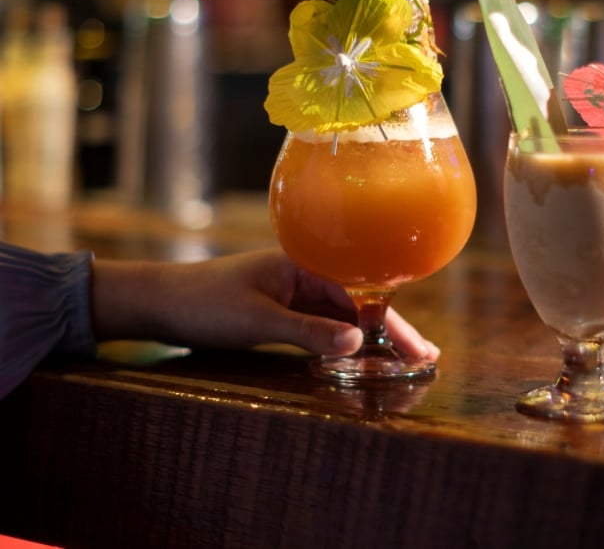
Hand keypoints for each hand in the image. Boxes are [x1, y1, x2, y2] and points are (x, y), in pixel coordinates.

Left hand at [91, 248, 438, 360]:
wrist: (161, 302)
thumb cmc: (207, 303)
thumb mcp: (260, 321)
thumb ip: (310, 332)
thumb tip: (359, 344)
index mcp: (305, 263)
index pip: (360, 294)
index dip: (390, 324)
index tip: (417, 349)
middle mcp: (305, 273)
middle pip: (358, 302)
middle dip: (391, 329)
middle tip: (426, 356)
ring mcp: (294, 291)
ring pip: (343, 313)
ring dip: (372, 336)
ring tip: (405, 357)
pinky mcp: (282, 308)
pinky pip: (323, 322)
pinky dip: (344, 338)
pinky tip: (361, 352)